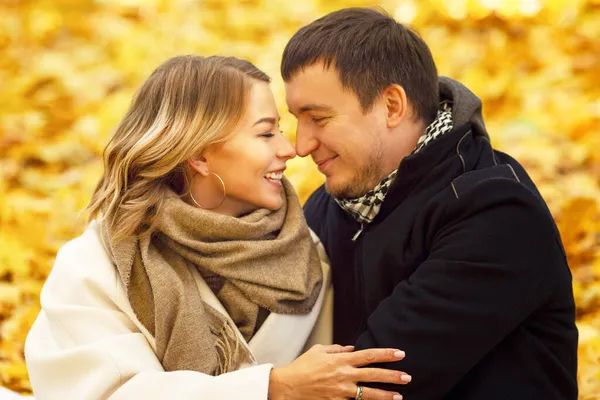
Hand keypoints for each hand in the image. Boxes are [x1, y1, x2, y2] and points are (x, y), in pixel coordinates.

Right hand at [268, 344, 409, 399]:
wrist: (288, 386)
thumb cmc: (301, 367)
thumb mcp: (318, 350)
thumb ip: (336, 348)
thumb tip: (351, 349)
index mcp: (340, 359)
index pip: (369, 355)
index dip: (386, 354)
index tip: (399, 354)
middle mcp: (344, 375)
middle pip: (373, 375)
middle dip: (392, 376)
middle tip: (407, 377)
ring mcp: (341, 391)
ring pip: (368, 394)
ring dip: (385, 395)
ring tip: (399, 396)